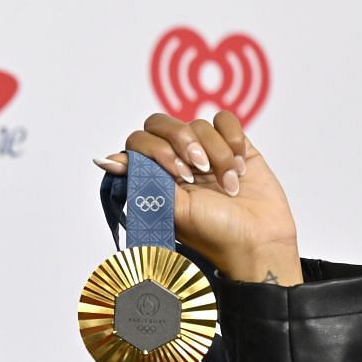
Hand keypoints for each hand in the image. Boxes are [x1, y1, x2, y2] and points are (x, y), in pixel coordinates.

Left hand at [96, 112, 301, 284]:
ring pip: (199, 124)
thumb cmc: (213, 233)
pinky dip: (233, 140)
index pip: (139, 140)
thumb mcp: (171, 209)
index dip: (156, 150)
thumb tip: (103, 160)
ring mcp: (205, 151)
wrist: (257, 241)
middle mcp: (177, 161)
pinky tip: (240, 167)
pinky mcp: (234, 145)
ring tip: (228, 184)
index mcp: (155, 176)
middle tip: (199, 173)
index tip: (177, 175)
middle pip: (163, 123)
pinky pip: (226, 120)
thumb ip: (141, 180)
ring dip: (217, 154)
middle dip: (183, 143)